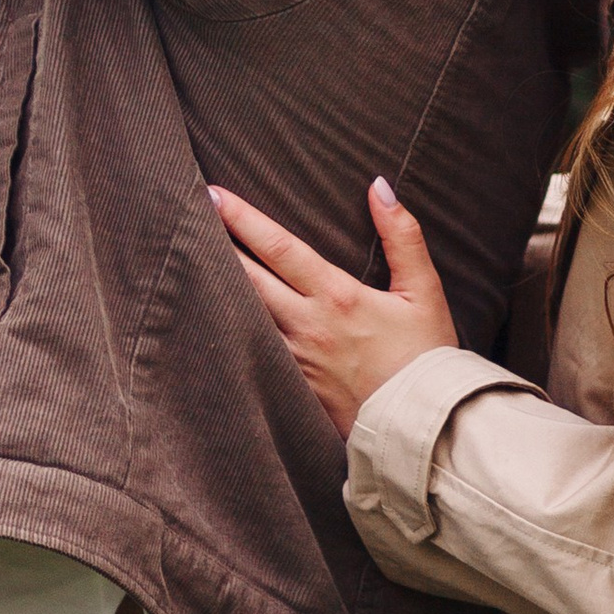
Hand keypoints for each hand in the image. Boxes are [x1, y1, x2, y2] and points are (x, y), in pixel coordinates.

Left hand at [210, 177, 456, 441]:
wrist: (419, 426)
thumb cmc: (426, 356)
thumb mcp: (424, 291)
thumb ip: (402, 235)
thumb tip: (378, 187)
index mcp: (337, 296)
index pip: (279, 248)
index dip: (242, 218)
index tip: (214, 194)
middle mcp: (307, 325)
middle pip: (247, 277)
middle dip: (216, 243)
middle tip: (187, 215)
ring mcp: (294, 359)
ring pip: (244, 314)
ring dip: (218, 285)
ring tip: (193, 259)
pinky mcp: (292, 386)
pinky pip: (253, 350)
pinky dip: (232, 329)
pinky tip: (215, 316)